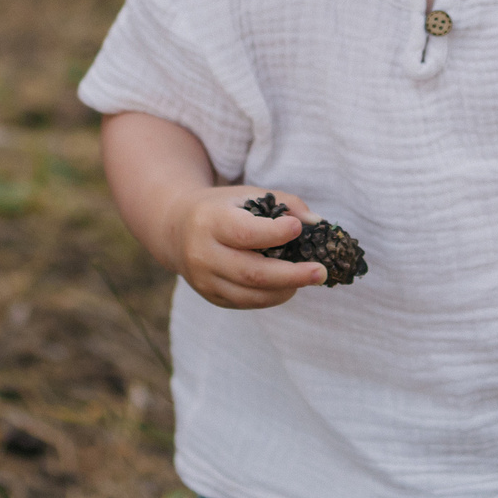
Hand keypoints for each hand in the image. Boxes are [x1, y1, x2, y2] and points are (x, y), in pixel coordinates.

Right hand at [167, 186, 328, 308]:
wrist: (176, 229)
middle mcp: (202, 254)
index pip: (245, 233)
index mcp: (209, 221)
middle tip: (320, 272)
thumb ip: (284, 203)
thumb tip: (317, 223)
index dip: (275, 233)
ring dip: (285, 289)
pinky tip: (286, 285)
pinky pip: (245, 303)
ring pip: (251, 295)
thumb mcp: (246, 194)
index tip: (298, 227)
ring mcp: (204, 280)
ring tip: (307, 278)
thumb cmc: (221, 208)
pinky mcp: (209, 296)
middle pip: (252, 272)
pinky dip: (271, 297)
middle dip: (292, 275)